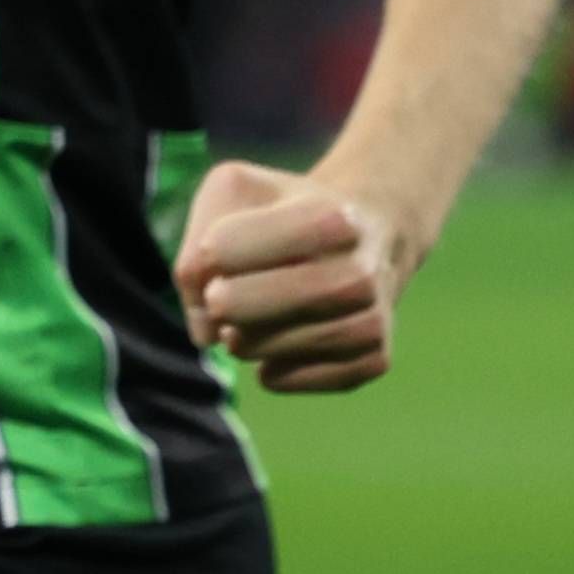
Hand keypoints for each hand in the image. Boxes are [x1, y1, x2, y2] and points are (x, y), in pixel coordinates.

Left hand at [174, 158, 417, 394]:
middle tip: (218, 299)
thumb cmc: (284, 212)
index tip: (215, 249)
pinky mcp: (376, 358)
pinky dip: (276, 372)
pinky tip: (269, 354)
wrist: (369, 232)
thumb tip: (205, 333)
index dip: (209, 254)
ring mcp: (373, 318)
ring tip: (240, 326)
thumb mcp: (234, 195)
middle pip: (258, 305)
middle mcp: (360, 271)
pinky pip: (307, 379)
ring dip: (245, 342)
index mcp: (325, 218)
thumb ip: (197, 253)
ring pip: (283, 348)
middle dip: (223, 306)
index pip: (227, 250)